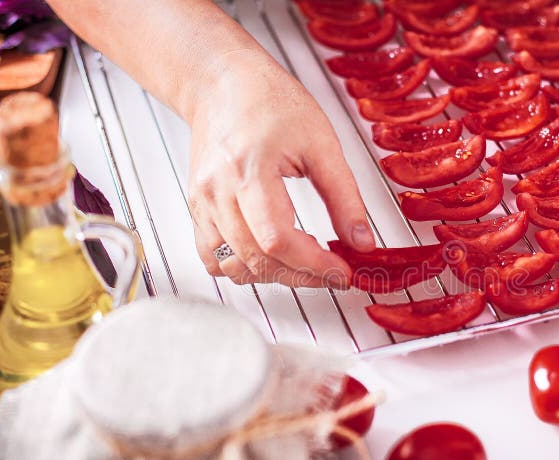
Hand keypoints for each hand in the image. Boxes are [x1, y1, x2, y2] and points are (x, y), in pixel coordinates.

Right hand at [187, 50, 374, 287]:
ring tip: (306, 264)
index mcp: (249, 170)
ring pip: (233, 266)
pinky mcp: (198, 210)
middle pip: (256, 260)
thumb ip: (344, 197)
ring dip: (274, 276)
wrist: (223, 84)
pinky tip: (271, 259)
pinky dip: (243, 269)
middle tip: (333, 270)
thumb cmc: (269, 102)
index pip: (277, 240)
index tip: (341, 270)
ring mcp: (202, 204)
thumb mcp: (322, 144)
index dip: (313, 264)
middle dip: (302, 275)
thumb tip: (361, 241)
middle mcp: (217, 192)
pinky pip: (212, 258)